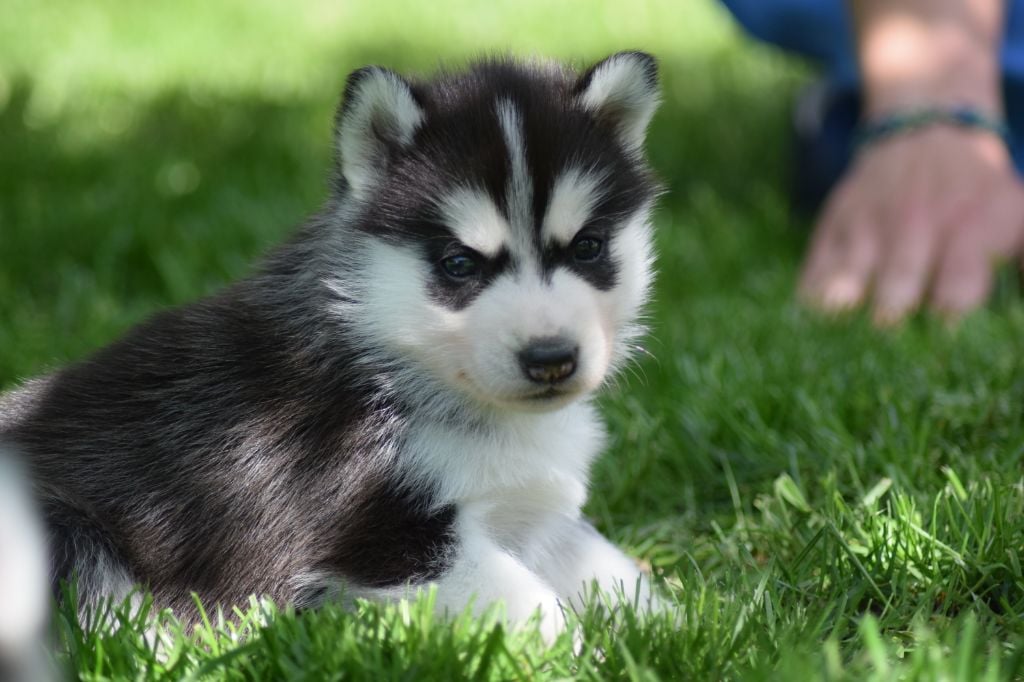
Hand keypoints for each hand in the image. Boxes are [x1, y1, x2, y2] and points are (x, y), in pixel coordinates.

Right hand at [798, 125, 1023, 323]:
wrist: (924, 134)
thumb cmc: (976, 193)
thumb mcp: (1017, 212)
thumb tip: (1021, 320)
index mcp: (968, 226)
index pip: (958, 277)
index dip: (950, 307)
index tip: (944, 326)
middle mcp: (914, 222)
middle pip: (898, 275)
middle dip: (892, 306)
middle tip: (889, 323)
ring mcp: (867, 224)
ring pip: (848, 269)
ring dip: (841, 298)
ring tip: (840, 317)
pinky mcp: (833, 225)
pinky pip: (814, 265)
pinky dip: (811, 294)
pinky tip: (814, 316)